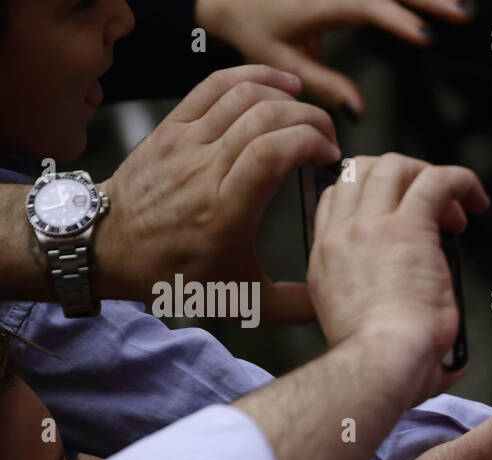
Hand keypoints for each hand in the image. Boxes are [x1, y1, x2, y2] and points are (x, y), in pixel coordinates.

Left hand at [96, 66, 339, 323]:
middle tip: (328, 139)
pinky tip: (280, 85)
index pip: (271, 153)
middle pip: (265, 118)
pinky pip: (215, 85)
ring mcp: (185, 142)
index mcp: (224, 212)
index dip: (310, 143)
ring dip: (287, 97)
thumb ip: (294, 305)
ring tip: (309, 113)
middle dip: (310, 120)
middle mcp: (203, 170)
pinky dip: (253, 77)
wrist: (109, 247)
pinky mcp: (173, 126)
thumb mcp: (240, 300)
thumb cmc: (174, 274)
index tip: (330, 158)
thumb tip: (335, 301)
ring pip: (244, 96)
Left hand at [196, 0, 471, 115]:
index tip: (424, 36)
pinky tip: (435, 1)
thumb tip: (357, 110)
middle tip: (463, 15)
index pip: (366, 7)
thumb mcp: (281, 63)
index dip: (397, 20)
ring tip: (461, 7)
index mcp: (318, 1)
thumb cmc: (253, 27)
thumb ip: (324, 86)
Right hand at [309, 153, 489, 400]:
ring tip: (456, 214)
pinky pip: (436, 181)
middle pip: (362, 171)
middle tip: (435, 216)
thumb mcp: (365, 339)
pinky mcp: (409, 227)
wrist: (379, 365)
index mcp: (326, 260)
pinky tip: (477, 200)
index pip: (337, 199)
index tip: (404, 221)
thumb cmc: (380, 369)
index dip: (373, 198)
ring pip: (395, 167)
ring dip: (428, 178)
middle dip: (401, 180)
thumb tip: (442, 360)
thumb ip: (391, 332)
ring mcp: (371, 227)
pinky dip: (461, 181)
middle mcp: (342, 236)